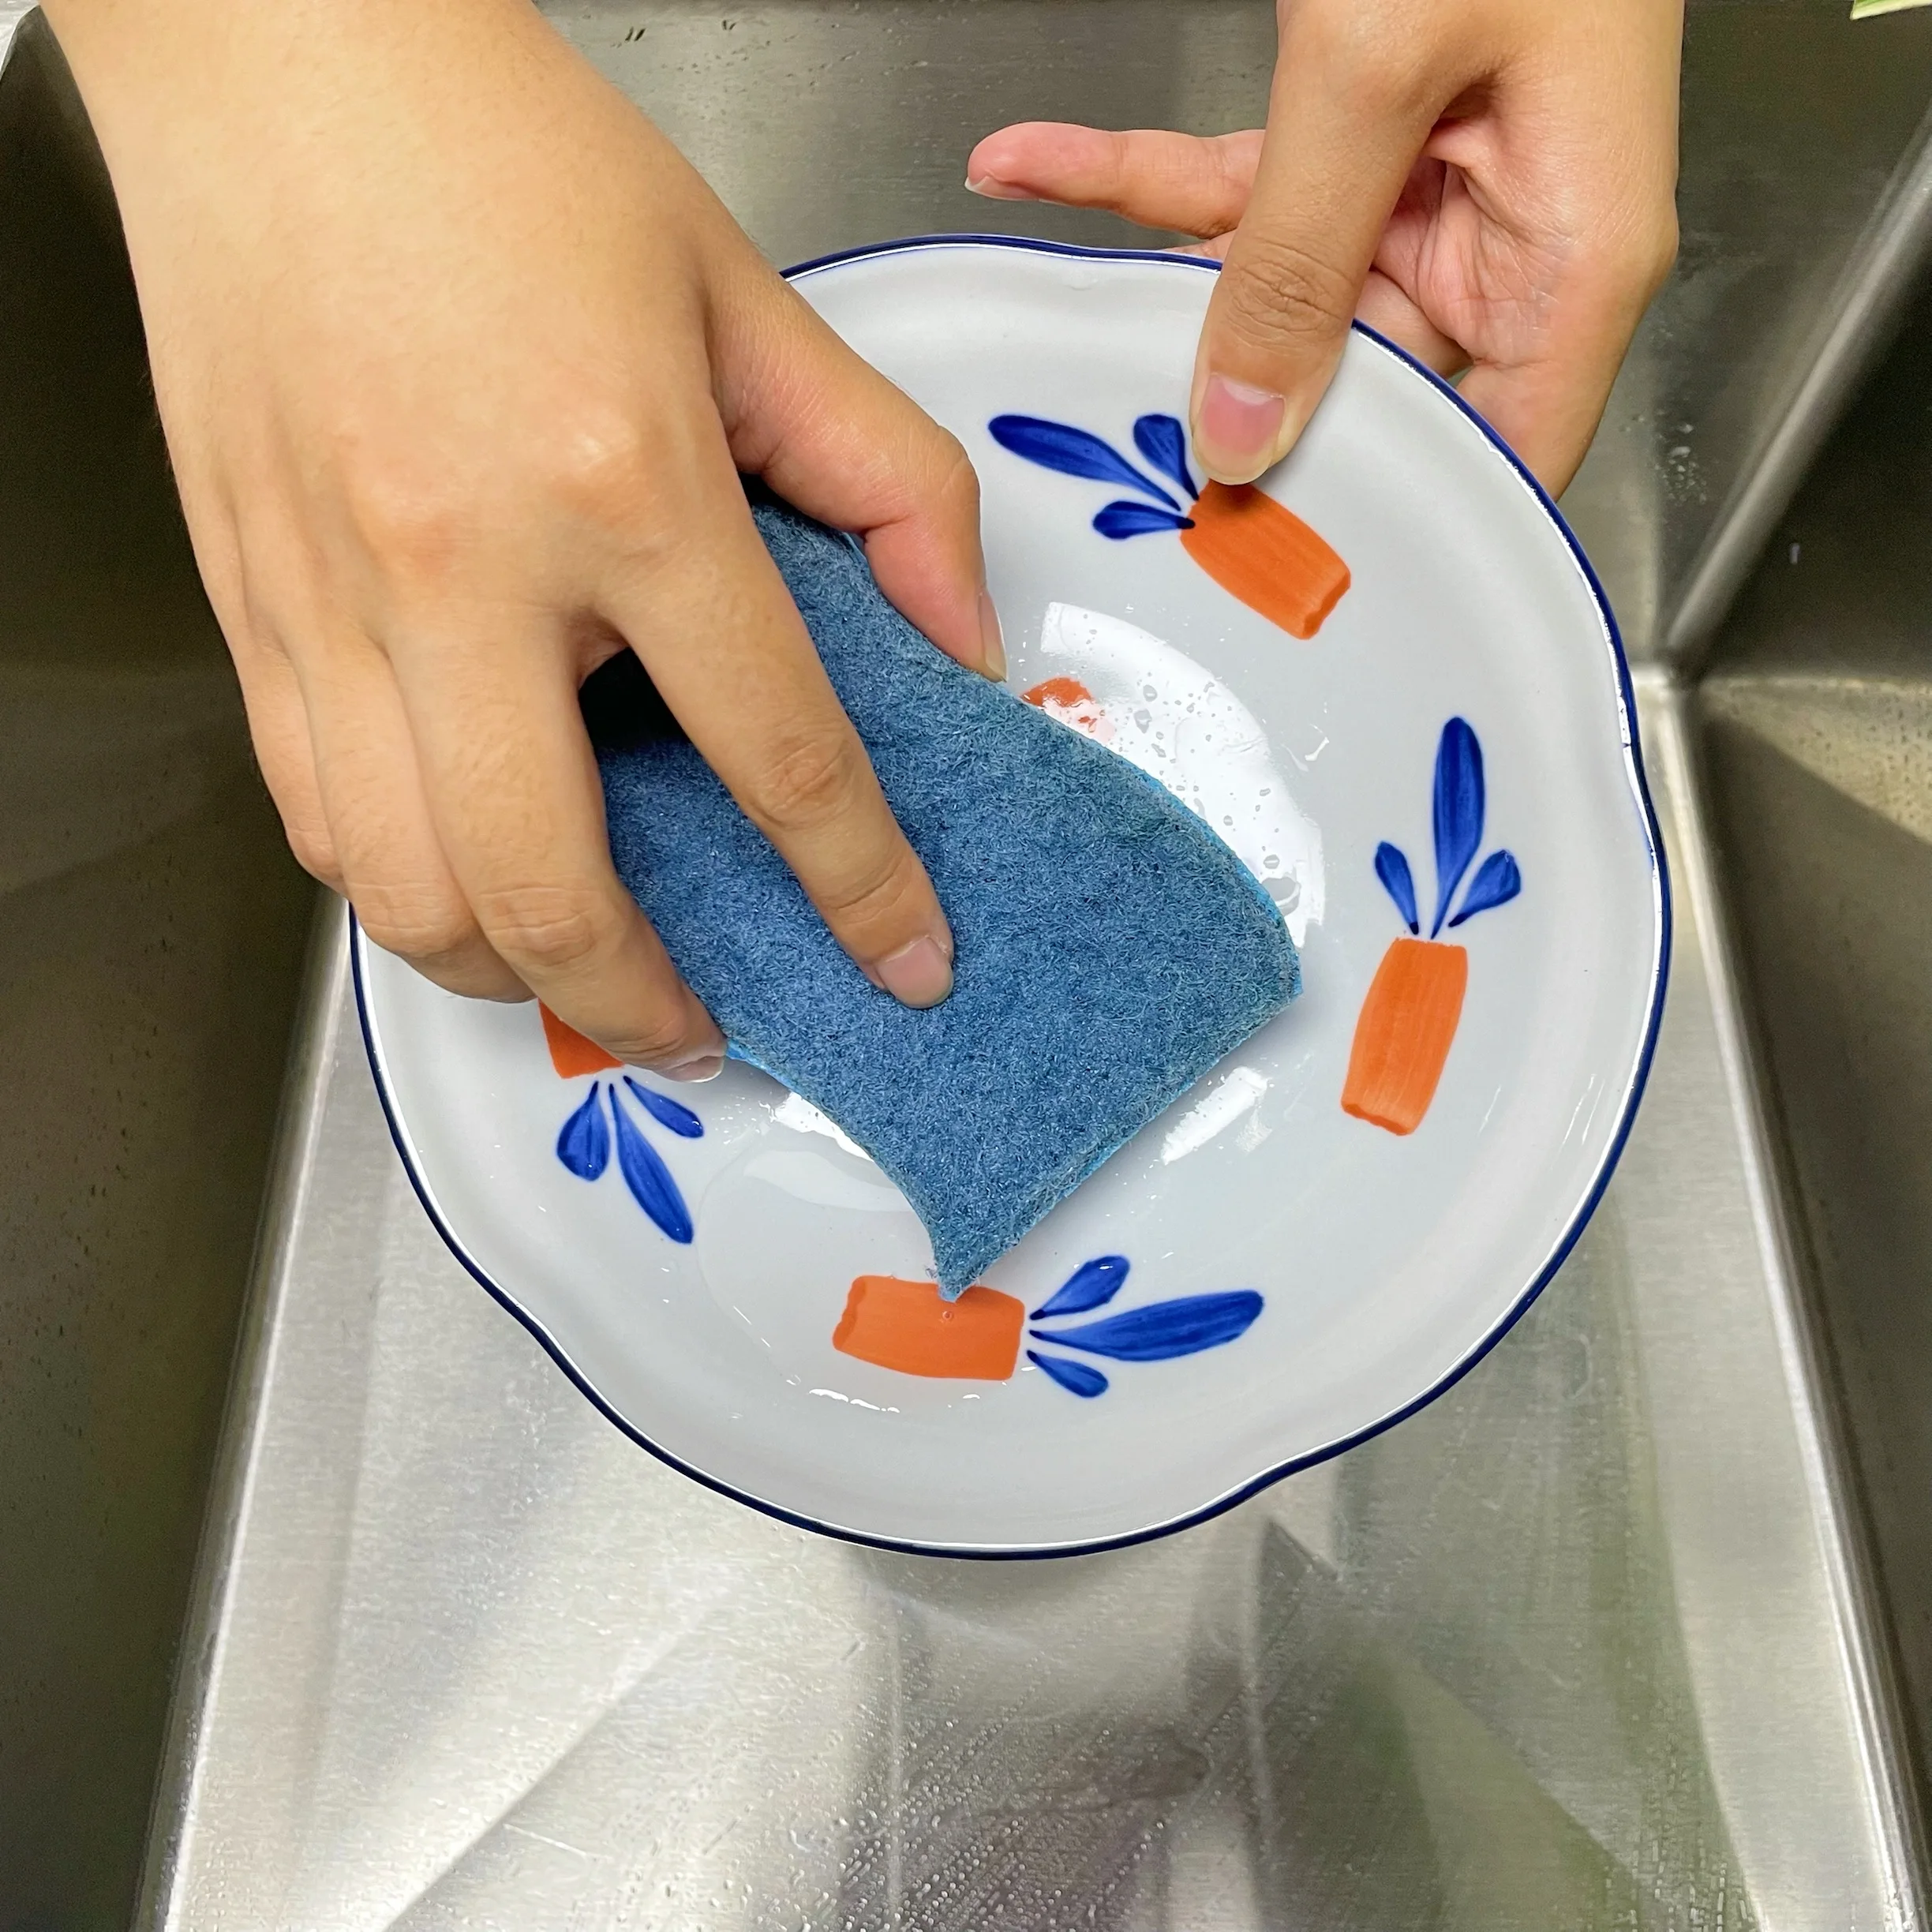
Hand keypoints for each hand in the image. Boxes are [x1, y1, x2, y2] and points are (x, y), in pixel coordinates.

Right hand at [45, 0, 1000, 1077]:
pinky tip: (461, 882)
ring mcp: (330, 598)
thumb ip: (883, 480)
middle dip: (645, 1004)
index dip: (860, 888)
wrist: (282, 56)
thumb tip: (956, 635)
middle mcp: (462, 567)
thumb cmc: (508, 155)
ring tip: (586, 983)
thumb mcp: (748, 299)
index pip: (777, 754)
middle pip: (550, 886)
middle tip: (707, 1030)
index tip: (901, 958)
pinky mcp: (248, 602)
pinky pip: (308, 812)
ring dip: (509, 977)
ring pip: (402, 887)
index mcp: (623, 484)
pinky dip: (394, 889)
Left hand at [967, 0, 1681, 495]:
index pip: (1495, 463)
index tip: (1278, 570)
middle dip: (1241, 420)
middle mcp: (1502, 248)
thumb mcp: (1374, 72)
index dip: (1391, 527)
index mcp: (1568, 263)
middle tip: (1134, 468)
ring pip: (1282, 301)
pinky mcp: (1359, 138)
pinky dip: (1134, 175)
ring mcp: (1426, 198)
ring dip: (1161, 292)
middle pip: (1369, 396)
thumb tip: (1238, 423)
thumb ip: (1294, 261)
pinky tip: (1034, 168)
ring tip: (1067, 339)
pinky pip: (1237, 190)